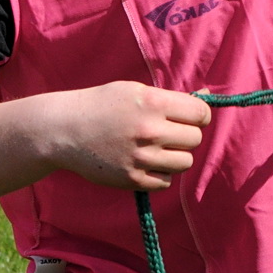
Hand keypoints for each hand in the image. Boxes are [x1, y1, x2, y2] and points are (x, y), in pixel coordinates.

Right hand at [41, 81, 211, 190]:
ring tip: (156, 148)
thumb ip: (170, 97)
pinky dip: (160, 174)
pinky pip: (165, 181)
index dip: (199, 116)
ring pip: (185, 162)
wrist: (64, 130)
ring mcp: (142, 157)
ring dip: (175, 156)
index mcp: (153, 103)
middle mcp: (150, 130)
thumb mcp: (134, 90)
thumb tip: (208, 96)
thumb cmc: (102, 105)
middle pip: (195, 139)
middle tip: (167, 132)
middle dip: (185, 135)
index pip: (200, 114)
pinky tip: (144, 162)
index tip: (189, 118)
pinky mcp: (132, 179)